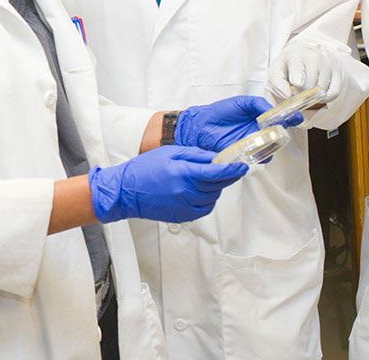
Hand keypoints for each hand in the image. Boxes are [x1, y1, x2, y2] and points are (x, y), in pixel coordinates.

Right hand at [88, 145, 247, 223]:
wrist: (126, 191)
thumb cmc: (145, 169)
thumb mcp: (170, 153)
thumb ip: (195, 155)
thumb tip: (215, 158)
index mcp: (183, 173)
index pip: (217, 172)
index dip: (232, 169)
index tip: (242, 165)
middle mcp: (186, 192)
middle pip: (218, 185)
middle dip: (225, 176)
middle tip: (226, 168)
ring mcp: (184, 206)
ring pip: (213, 197)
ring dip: (215, 187)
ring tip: (203, 178)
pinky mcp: (183, 216)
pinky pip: (205, 208)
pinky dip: (207, 199)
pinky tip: (198, 191)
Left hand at [175, 95, 294, 152]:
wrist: (202, 125)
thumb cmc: (220, 111)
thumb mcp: (241, 102)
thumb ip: (258, 104)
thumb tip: (271, 111)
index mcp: (260, 117)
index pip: (280, 118)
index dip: (290, 118)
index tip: (295, 118)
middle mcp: (259, 131)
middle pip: (279, 134)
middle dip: (283, 133)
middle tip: (281, 129)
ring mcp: (253, 143)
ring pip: (271, 148)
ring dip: (272, 145)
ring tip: (267, 139)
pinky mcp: (245, 153)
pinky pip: (257, 157)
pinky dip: (260, 155)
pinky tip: (256, 148)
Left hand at [267, 42, 343, 104]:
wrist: (301, 56)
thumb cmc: (287, 68)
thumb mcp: (275, 73)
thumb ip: (278, 84)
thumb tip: (288, 95)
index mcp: (296, 55)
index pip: (298, 68)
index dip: (298, 77)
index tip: (297, 83)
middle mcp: (315, 57)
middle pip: (310, 85)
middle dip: (301, 94)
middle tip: (295, 93)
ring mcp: (328, 64)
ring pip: (322, 90)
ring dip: (312, 97)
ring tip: (305, 91)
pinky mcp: (338, 73)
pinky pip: (334, 93)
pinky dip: (325, 98)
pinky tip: (316, 95)